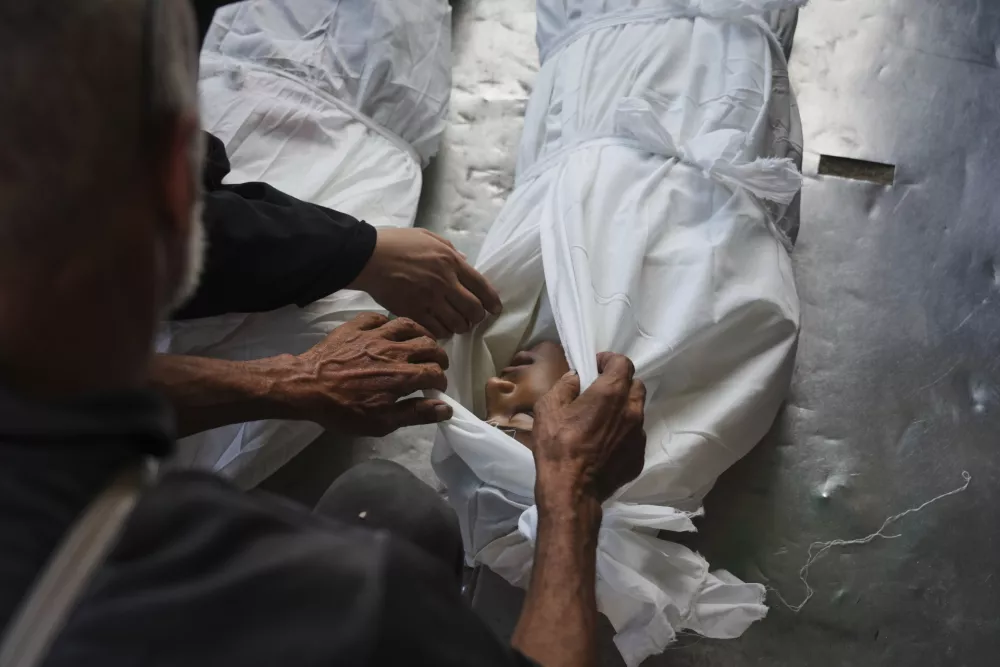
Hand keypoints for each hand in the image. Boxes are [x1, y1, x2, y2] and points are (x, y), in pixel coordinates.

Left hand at [274, 313, 452, 435]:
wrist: (305, 386)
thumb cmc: (342, 409)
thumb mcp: (381, 423)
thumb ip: (415, 414)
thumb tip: (446, 409)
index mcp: (402, 376)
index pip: (435, 373)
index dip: (440, 381)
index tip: (436, 388)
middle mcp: (394, 351)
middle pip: (429, 345)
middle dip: (438, 356)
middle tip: (436, 364)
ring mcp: (375, 335)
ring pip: (408, 325)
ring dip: (419, 333)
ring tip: (420, 341)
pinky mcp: (357, 326)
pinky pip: (379, 317)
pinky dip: (388, 323)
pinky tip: (388, 331)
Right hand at [349, 228, 502, 338]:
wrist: (368, 256)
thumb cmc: (397, 243)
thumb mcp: (428, 237)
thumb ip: (450, 250)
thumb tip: (466, 262)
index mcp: (450, 261)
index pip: (481, 286)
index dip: (492, 301)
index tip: (495, 309)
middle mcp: (444, 281)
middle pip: (473, 309)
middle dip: (477, 317)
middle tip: (473, 319)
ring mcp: (428, 299)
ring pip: (457, 323)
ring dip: (460, 327)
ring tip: (456, 325)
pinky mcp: (413, 312)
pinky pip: (435, 330)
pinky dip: (442, 333)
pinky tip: (440, 329)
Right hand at [531, 353, 645, 504]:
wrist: (571, 490)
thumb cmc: (557, 445)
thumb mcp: (548, 408)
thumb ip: (564, 386)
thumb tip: (575, 378)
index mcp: (611, 393)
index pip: (623, 363)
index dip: (609, 360)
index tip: (594, 367)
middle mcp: (631, 410)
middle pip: (635, 385)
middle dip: (619, 383)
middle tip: (599, 392)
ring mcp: (638, 435)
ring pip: (636, 412)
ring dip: (622, 409)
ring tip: (602, 420)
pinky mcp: (638, 456)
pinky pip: (634, 436)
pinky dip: (623, 433)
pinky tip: (604, 444)